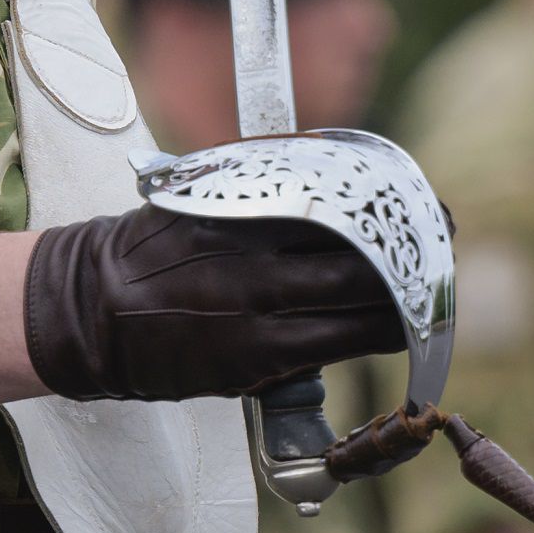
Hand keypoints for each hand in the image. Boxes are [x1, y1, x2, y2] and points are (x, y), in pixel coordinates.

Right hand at [24, 205, 407, 402]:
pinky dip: (377, 336)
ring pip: (359, 303)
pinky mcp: (255, 358)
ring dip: (406, 299)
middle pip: (362, 252)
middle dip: (413, 252)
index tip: (423, 207)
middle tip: (443, 245)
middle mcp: (256, 255)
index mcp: (242, 207)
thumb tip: (325, 174)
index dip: (391, 208)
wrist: (90, 309)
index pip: (339, 201)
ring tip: (431, 293)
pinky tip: (400, 333)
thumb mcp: (198, 199)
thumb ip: (257, 189)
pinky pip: (337, 346)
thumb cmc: (149, 251)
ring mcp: (257, 309)